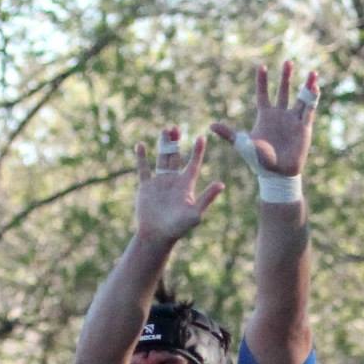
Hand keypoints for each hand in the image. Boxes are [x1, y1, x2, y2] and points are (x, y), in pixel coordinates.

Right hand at [132, 128, 224, 245]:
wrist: (157, 236)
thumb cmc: (178, 228)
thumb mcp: (195, 213)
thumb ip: (207, 198)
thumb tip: (221, 184)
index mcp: (186, 185)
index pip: (193, 164)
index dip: (198, 151)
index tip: (201, 137)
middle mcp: (173, 181)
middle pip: (176, 156)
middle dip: (176, 142)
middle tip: (176, 128)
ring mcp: (159, 182)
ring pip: (162, 158)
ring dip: (163, 145)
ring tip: (165, 130)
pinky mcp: (146, 187)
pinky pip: (143, 169)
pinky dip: (141, 158)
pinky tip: (141, 145)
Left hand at [211, 61, 319, 179]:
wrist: (277, 174)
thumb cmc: (258, 160)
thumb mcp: (242, 144)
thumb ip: (229, 133)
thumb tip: (210, 126)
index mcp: (265, 116)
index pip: (263, 94)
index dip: (262, 81)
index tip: (261, 66)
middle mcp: (280, 115)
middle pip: (283, 91)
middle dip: (285, 77)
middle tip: (287, 62)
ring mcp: (293, 120)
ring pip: (301, 98)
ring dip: (307, 86)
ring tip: (313, 73)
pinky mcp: (304, 127)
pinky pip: (309, 110)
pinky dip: (313, 99)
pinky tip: (315, 87)